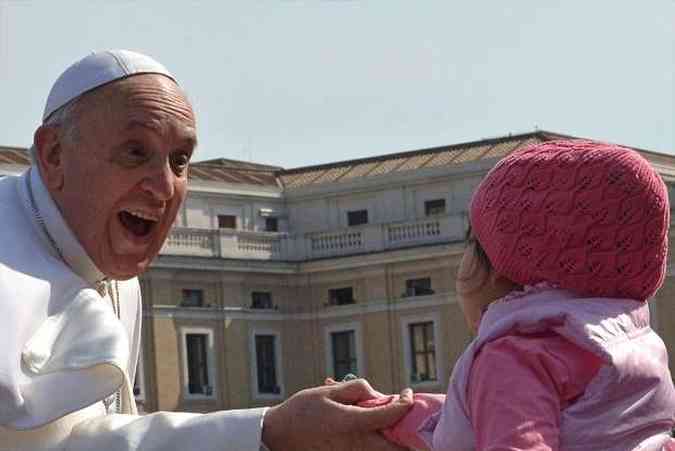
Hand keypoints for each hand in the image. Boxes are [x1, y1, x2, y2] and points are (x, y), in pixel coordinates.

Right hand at [262, 378, 412, 450]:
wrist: (278, 436)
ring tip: (396, 424)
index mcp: (353, 423)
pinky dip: (380, 445)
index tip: (407, 393)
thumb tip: (377, 394)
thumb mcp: (328, 391)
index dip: (405, 403)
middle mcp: (357, 444)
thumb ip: (356, 389)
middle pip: (397, 447)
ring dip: (397, 441)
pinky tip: (378, 433)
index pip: (392, 415)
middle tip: (410, 418)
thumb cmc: (302, 411)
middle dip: (410, 433)